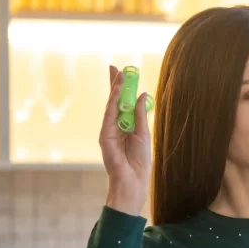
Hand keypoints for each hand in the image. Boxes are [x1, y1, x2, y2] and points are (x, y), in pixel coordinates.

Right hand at [100, 65, 151, 216]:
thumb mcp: (144, 133)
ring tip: (120, 74)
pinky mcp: (104, 134)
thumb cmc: (140, 160)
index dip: (124, 89)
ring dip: (116, 89)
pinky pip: (109, 114)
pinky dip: (113, 101)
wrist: (133, 179)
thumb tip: (143, 94)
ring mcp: (109, 129)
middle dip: (116, 84)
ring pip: (112, 105)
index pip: (124, 104)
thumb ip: (141, 114)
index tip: (125, 73)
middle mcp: (116, 126)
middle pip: (115, 101)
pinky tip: (118, 90)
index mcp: (127, 126)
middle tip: (116, 68)